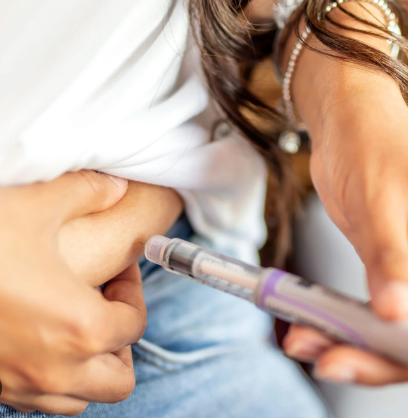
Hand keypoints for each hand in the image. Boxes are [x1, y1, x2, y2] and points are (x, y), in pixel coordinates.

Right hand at [0, 171, 146, 415]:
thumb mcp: (35, 204)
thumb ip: (87, 193)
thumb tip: (116, 186)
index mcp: (81, 328)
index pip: (135, 326)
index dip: (133, 292)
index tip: (119, 271)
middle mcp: (55, 369)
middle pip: (117, 381)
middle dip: (121, 345)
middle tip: (106, 306)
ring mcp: (17, 386)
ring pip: (77, 400)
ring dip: (88, 368)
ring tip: (73, 325)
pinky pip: (33, 400)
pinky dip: (48, 378)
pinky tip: (35, 338)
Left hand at [283, 4, 407, 404]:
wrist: (347, 123)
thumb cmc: (373, 143)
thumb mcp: (378, 200)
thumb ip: (388, 258)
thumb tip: (397, 316)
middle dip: (391, 363)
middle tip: (333, 362)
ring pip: (404, 342)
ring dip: (357, 353)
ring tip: (305, 344)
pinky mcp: (394, 280)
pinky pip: (376, 325)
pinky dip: (343, 334)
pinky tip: (306, 331)